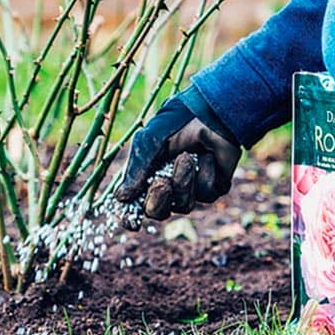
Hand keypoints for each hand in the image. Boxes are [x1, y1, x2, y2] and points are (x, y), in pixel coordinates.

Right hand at [114, 91, 240, 227]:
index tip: (129, 222)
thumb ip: (135, 170)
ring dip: (183, 181)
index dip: (129, 215)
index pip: (134, 203)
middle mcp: (168, 184)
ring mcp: (191, 187)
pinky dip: (204, 174)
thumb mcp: (149, 143)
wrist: (211, 112)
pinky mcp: (213, 186)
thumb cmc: (176, 123)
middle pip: (157, 212)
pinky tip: (207, 156)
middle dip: (158, 200)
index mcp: (147, 174)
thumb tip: (121, 198)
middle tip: (162, 183)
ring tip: (187, 157)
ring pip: (183, 206)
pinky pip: (205, 195)